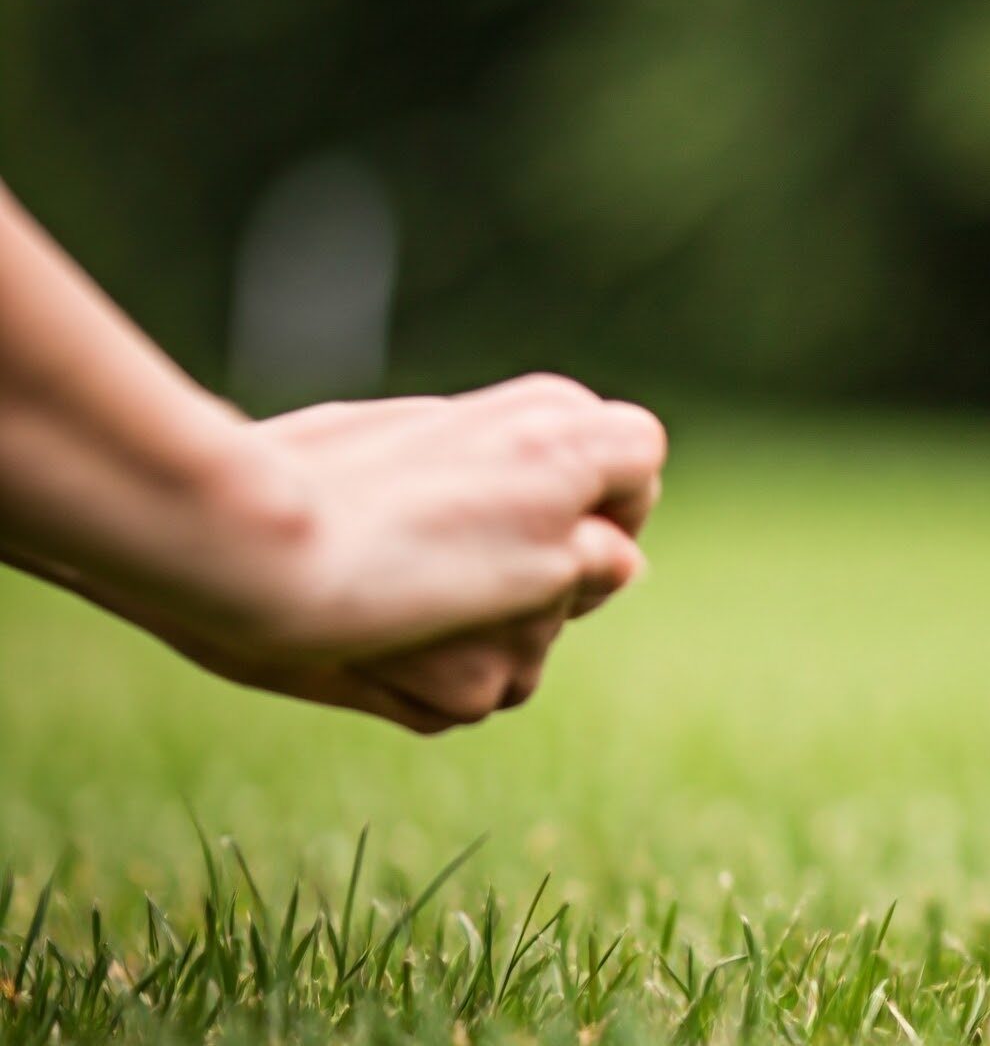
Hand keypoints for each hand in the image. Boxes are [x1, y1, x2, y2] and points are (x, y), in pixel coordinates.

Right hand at [58, 375, 666, 732]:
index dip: (601, 497)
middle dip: (551, 579)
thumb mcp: (418, 441)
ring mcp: (540, 597)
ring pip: (537, 647)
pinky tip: (365, 648)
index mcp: (555, 423)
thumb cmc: (290, 473)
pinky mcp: (496, 672)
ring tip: (377, 602)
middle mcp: (569, 506)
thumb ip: (522, 480)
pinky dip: (432, 687)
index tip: (539, 509)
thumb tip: (620, 560)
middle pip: (610, 568)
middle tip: (441, 566)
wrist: (220, 537)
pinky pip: (481, 698)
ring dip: (480, 642)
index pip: (639, 462)